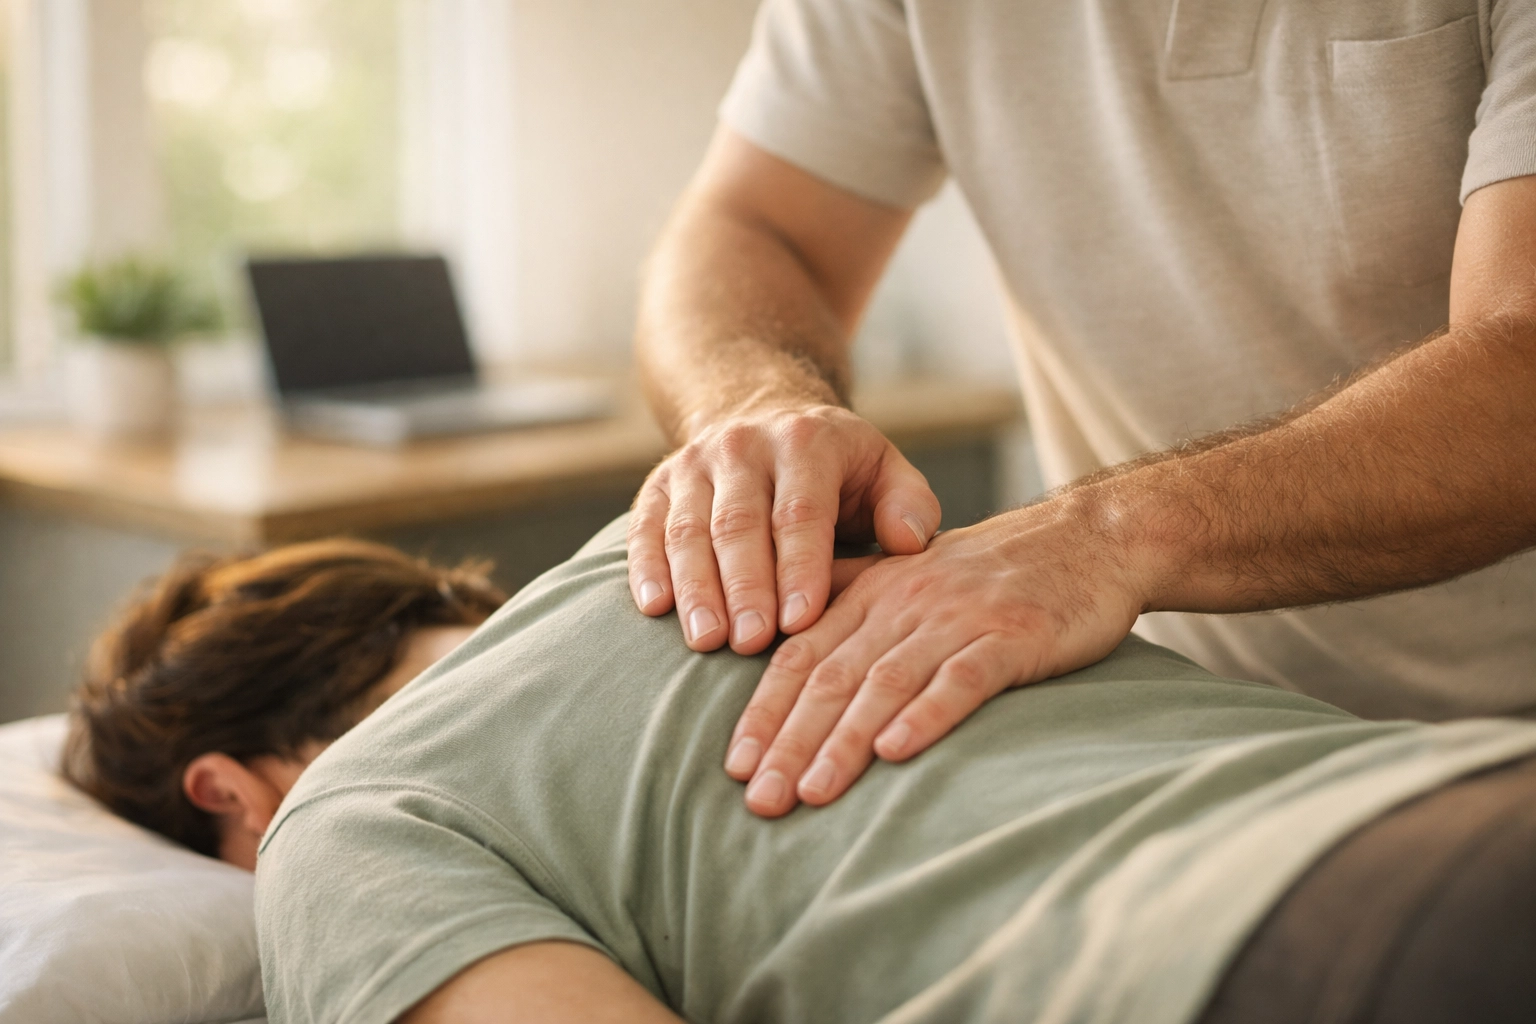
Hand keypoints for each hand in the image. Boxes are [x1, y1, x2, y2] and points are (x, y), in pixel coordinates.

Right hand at [627, 403, 940, 654]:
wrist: (762, 414)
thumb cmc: (836, 468)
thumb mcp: (884, 470)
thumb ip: (908, 505)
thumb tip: (909, 543)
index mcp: (806, 442)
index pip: (800, 511)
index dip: (799, 567)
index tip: (801, 622)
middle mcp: (744, 446)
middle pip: (739, 523)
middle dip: (745, 586)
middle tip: (750, 642)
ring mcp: (694, 464)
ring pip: (688, 529)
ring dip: (696, 588)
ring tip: (706, 640)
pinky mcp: (658, 486)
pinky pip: (646, 528)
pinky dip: (647, 568)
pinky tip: (655, 608)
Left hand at [722, 501, 1147, 816]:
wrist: (1089, 540)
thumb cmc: (994, 572)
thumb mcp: (911, 576)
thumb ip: (851, 602)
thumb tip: (782, 647)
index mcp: (873, 593)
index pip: (802, 656)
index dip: (765, 711)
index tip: (735, 767)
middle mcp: (905, 603)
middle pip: (832, 677)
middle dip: (789, 742)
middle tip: (759, 800)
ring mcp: (958, 618)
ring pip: (885, 683)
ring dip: (844, 742)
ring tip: (810, 793)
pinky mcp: (1012, 636)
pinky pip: (962, 678)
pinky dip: (926, 715)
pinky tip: (897, 752)